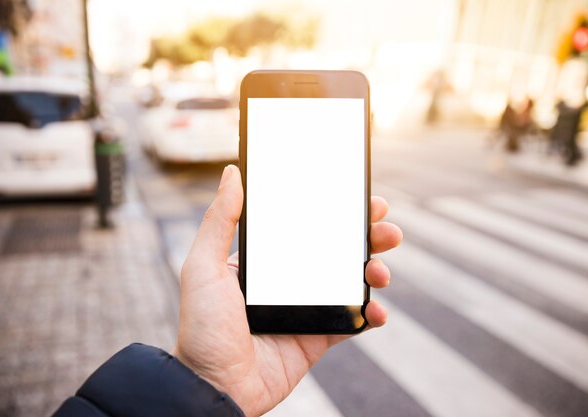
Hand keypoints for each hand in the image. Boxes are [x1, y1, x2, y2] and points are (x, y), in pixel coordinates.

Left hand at [173, 165, 401, 416]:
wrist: (214, 387)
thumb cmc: (201, 327)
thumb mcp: (203, 266)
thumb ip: (219, 220)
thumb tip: (233, 173)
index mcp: (265, 261)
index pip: (306, 228)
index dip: (336, 212)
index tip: (360, 198)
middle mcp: (289, 281)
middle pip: (337, 251)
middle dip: (367, 236)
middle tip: (386, 228)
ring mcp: (306, 309)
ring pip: (351, 282)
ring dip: (375, 271)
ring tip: (380, 270)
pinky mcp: (318, 337)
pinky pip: (353, 321)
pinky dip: (372, 314)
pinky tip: (376, 309)